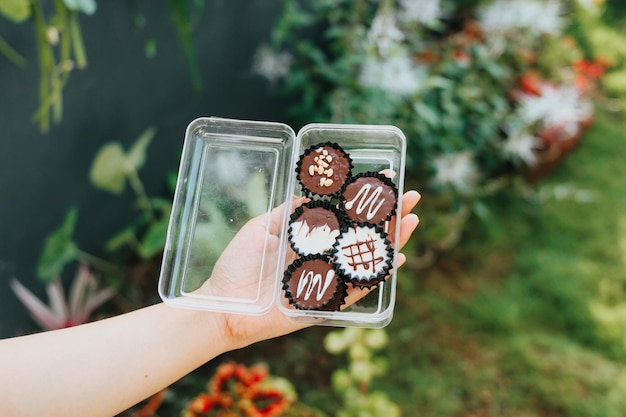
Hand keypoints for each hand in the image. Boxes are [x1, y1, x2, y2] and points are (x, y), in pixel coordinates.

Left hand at [208, 190, 420, 349]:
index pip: (344, 216)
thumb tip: (310, 195)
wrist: (222, 304)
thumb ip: (287, 213)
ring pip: (365, 259)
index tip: (385, 180)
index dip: (365, 200)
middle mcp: (321, 257)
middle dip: (389, 216)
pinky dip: (375, 277)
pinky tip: (394, 260)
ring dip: (390, 241)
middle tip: (412, 197)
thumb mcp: (260, 228)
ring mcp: (325, 279)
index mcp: (308, 239)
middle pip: (362, 235)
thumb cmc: (236, 266)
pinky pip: (355, 289)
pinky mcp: (324, 303)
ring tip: (412, 221)